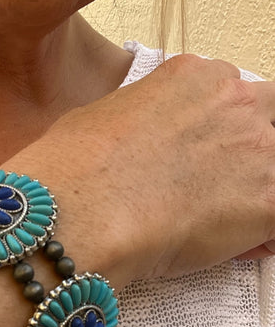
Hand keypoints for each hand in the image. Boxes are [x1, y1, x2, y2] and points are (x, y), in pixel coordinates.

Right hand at [7, 55, 274, 288]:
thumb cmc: (72, 171)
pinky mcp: (267, 200)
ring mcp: (257, 148)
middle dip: (250, 154)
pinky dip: (264, 234)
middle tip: (221, 188)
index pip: (230, 99)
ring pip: (274, 170)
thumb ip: (140, 123)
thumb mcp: (100, 120)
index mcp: (193, 77)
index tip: (206, 162)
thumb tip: (140, 147)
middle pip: (268, 121)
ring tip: (223, 225)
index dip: (220, 134)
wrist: (79, 214)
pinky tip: (238, 249)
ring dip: (255, 194)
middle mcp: (234, 101)